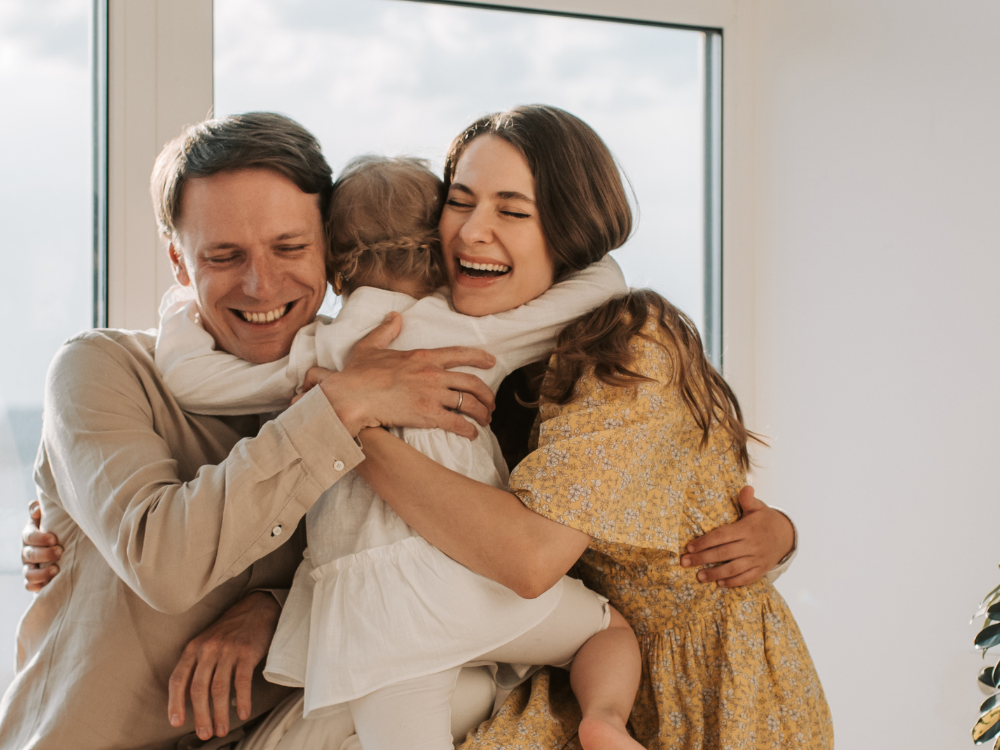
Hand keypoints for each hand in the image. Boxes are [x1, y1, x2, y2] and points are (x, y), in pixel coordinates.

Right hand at [22, 500, 61, 591]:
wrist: (61, 545)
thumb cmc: (56, 527)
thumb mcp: (48, 517)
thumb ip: (39, 510)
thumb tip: (36, 508)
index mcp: (30, 535)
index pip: (28, 536)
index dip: (39, 538)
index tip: (54, 539)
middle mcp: (27, 551)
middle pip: (29, 555)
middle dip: (44, 554)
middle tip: (60, 551)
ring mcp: (29, 566)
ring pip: (28, 573)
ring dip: (41, 573)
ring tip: (56, 571)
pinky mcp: (34, 579)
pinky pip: (30, 586)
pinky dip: (38, 586)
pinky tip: (50, 584)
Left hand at [167, 591, 280, 739]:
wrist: (257, 607)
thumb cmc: (231, 629)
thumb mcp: (208, 642)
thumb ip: (198, 664)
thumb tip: (191, 698)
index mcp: (194, 648)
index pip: (178, 679)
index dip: (175, 703)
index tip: (177, 722)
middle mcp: (208, 649)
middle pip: (199, 689)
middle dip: (200, 715)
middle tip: (205, 734)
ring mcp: (228, 650)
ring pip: (219, 689)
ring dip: (220, 713)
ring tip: (221, 730)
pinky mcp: (247, 652)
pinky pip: (242, 681)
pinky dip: (243, 700)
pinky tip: (244, 713)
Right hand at [305, 312, 496, 438]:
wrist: (352, 397)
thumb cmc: (358, 374)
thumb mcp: (370, 346)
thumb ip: (386, 331)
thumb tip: (394, 316)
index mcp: (423, 357)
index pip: (459, 354)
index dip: (479, 358)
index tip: (491, 362)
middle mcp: (433, 374)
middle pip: (472, 382)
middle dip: (487, 394)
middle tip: (492, 403)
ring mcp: (432, 395)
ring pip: (469, 403)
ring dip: (482, 413)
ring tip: (485, 420)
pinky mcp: (428, 415)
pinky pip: (457, 423)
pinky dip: (469, 429)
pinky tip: (472, 434)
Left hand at [680, 486, 793, 587]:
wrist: (787, 536)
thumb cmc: (765, 520)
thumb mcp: (758, 507)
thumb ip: (748, 499)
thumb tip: (746, 487)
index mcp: (746, 529)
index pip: (722, 536)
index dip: (705, 542)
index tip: (689, 547)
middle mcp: (751, 545)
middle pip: (723, 553)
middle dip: (702, 558)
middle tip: (684, 562)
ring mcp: (757, 559)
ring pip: (734, 568)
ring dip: (715, 573)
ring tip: (698, 576)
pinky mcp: (761, 569)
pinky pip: (747, 578)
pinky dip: (733, 582)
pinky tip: (719, 583)